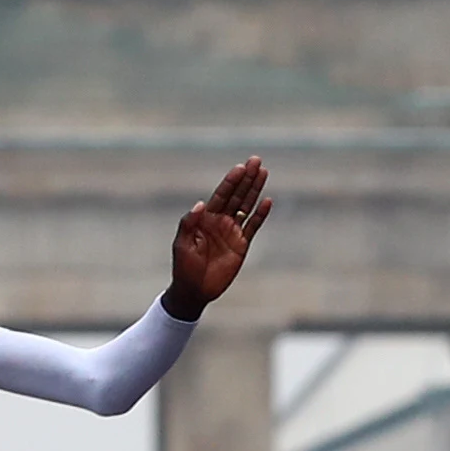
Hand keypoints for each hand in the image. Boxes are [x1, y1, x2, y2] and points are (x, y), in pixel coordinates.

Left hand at [162, 156, 271, 320]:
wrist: (194, 290)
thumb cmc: (183, 267)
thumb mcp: (181, 245)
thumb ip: (189, 224)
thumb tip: (201, 204)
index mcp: (205, 218)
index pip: (221, 195)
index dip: (231, 181)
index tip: (241, 167)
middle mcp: (220, 221)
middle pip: (236, 195)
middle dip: (246, 178)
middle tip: (256, 161)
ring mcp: (232, 232)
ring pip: (246, 206)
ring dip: (255, 190)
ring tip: (264, 172)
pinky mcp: (242, 245)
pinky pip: (253, 226)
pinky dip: (260, 214)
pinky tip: (267, 201)